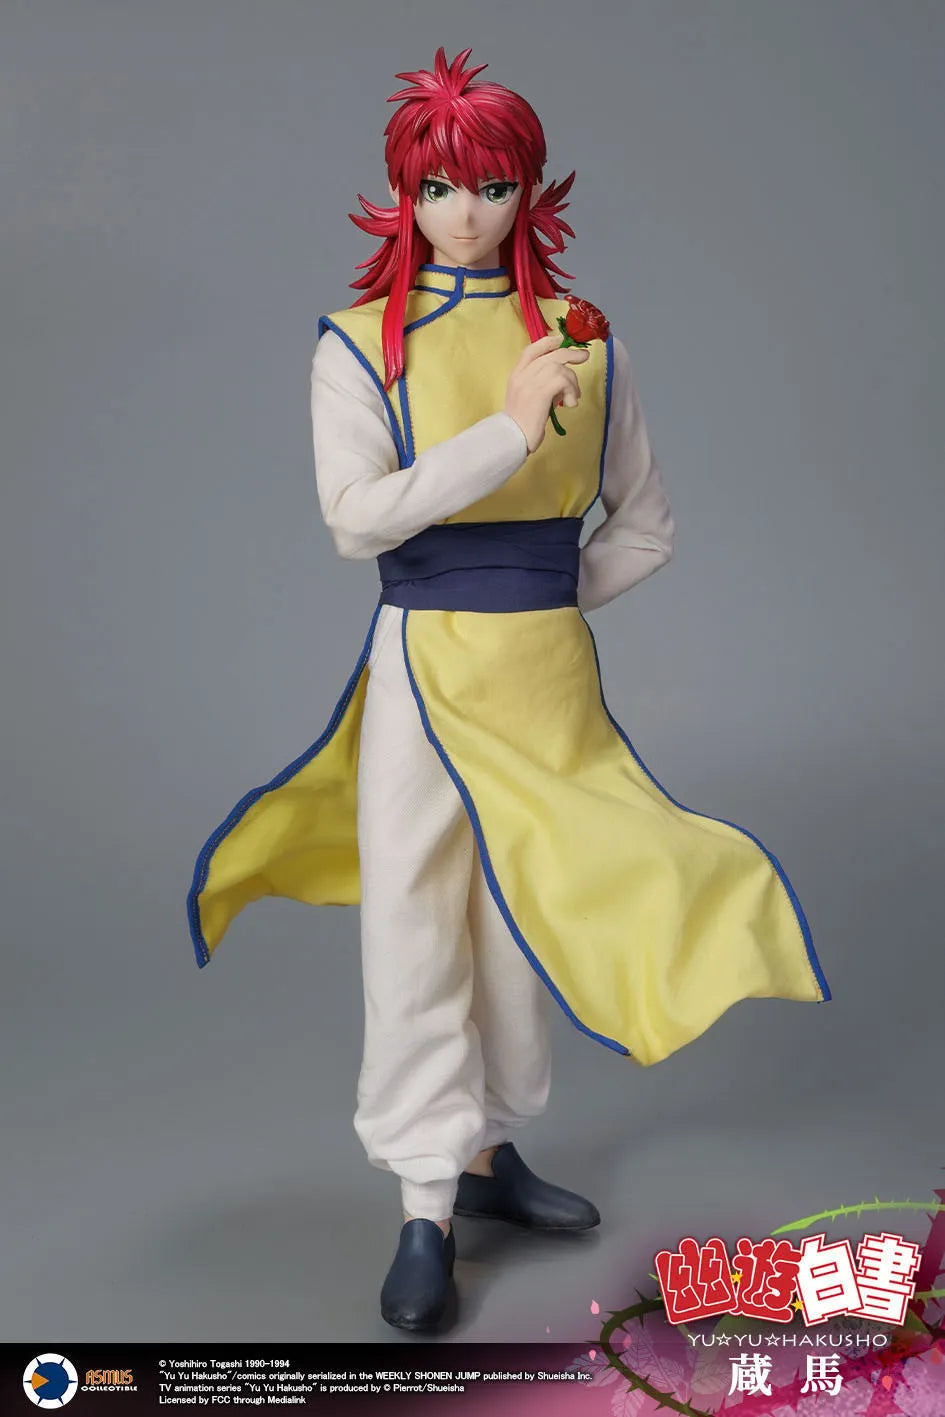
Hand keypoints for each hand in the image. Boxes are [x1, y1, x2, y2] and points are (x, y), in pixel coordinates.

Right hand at [503, 333, 589, 453]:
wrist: (512, 438)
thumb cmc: (521, 423)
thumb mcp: (526, 398)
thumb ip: (540, 385)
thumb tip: (562, 380)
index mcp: (516, 375)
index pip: (531, 350)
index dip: (548, 342)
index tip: (561, 340)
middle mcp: (522, 375)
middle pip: (551, 355)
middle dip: (570, 354)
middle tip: (584, 357)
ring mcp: (530, 383)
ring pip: (560, 368)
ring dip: (572, 382)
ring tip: (572, 398)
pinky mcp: (540, 393)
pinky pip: (563, 380)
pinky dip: (571, 390)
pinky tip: (570, 404)